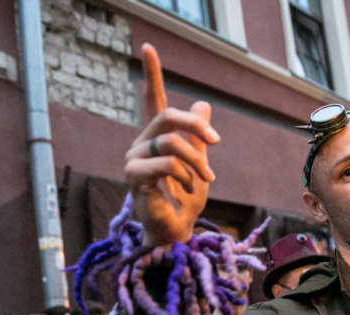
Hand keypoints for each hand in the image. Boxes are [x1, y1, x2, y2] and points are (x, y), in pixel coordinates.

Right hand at [125, 43, 219, 246]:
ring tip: (206, 178)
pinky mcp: (134, 176)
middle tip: (215, 141)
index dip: (152, 74)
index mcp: (156, 138)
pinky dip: (185, 175)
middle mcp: (141, 144)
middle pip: (168, 116)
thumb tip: (204, 104)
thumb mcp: (199, 163)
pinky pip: (166, 163)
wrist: (176, 231)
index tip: (149, 48)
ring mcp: (134, 159)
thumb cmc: (184, 201)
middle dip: (196, 126)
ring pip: (171, 142)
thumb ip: (198, 137)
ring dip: (196, 161)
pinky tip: (188, 188)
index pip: (153, 100)